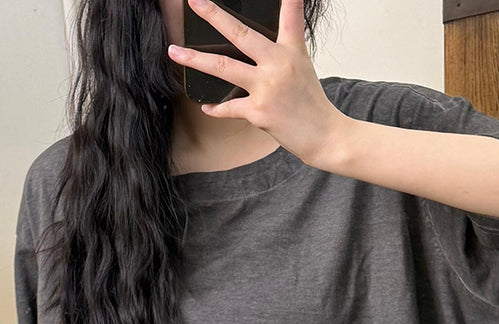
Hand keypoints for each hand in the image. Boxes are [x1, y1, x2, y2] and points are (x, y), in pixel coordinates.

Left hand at [167, 0, 346, 166]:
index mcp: (292, 51)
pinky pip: (229, 108)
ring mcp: (266, 88)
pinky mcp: (258, 111)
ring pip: (223, 68)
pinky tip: (207, 106)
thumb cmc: (311, 104)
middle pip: (241, 34)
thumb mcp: (301, 69)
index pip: (290, 16)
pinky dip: (217, 108)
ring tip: (175, 52)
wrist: (324, 136)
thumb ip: (279, 54)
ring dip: (195, 60)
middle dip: (214, 16)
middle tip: (195, 2)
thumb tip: (252, 48)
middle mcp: (278, 65)